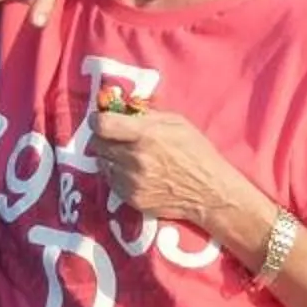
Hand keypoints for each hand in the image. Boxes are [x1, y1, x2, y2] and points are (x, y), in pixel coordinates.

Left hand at [88, 105, 269, 264]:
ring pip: (102, 164)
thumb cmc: (197, 152)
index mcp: (145, 135)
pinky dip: (117, 175)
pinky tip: (133, 173)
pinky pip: (111, 182)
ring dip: (110, 158)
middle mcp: (134, 158)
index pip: (101, 125)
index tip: (100, 120)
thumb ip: (147, 114)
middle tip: (115, 138)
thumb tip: (123, 107)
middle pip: (97, 144)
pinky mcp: (131, 198)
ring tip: (127, 157)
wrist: (210, 192)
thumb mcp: (177, 123)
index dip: (97, 120)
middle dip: (103, 138)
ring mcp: (131, 181)